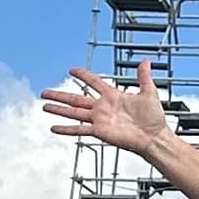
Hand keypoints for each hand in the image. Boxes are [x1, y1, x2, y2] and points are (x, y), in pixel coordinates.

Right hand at [44, 65, 176, 163]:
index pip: (94, 82)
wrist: (154, 137)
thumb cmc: (153, 118)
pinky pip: (79, 129)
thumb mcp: (149, 92)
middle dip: (60, 95)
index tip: (72, 70)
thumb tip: (145, 61)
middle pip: (76, 98)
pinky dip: (66, 129)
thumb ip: (144, 77)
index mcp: (113, 96)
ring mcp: (99, 120)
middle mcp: (102, 107)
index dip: (83, 76)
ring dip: (58, 109)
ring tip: (44, 106)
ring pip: (73, 112)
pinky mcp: (99, 131)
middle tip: (45, 92)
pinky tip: (54, 128)